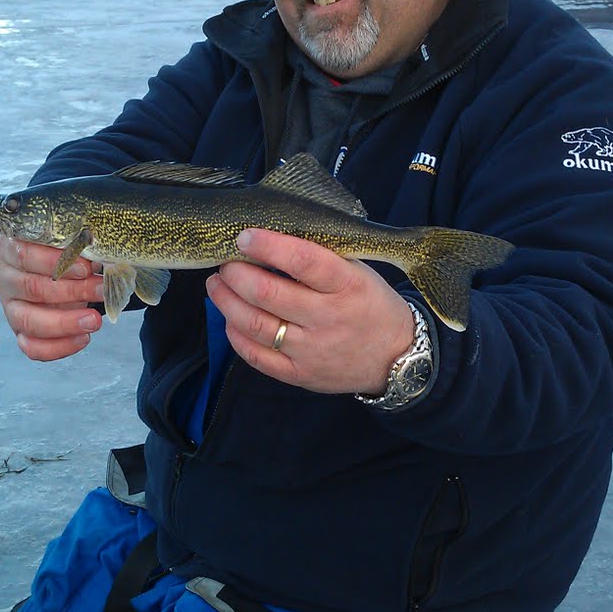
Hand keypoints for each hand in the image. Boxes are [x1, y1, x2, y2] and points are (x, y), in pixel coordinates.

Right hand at [0, 236, 103, 361]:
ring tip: (94, 320)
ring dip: (66, 323)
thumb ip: (78, 242)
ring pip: (29, 321)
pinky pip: (32, 347)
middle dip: (71, 291)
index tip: (85, 267)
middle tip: (100, 290)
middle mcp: (6, 278)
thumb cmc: (64, 251)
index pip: (25, 254)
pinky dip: (58, 347)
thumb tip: (99, 253)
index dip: (55, 262)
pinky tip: (83, 338)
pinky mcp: (20, 331)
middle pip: (31, 288)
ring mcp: (10, 307)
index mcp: (12, 249)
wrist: (59, 272)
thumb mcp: (69, 239)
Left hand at [205, 228, 414, 395]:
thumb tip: (268, 237)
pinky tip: (230, 318)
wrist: (395, 356)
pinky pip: (257, 357)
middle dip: (236, 274)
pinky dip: (236, 335)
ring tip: (217, 285)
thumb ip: (320, 257)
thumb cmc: (370, 303)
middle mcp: (329, 319)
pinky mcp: (301, 375)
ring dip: (226, 301)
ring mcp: (313, 351)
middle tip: (225, 263)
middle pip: (268, 294)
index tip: (244, 236)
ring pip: (255, 325)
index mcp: (348, 285)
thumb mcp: (358, 272)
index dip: (268, 246)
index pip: (303, 261)